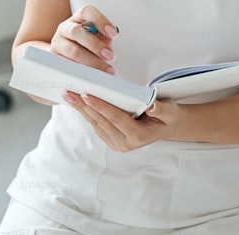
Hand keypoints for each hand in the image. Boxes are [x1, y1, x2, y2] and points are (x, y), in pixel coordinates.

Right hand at [50, 4, 118, 73]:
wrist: (66, 56)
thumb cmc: (87, 45)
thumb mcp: (98, 38)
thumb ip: (104, 38)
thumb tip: (107, 46)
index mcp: (78, 18)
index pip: (87, 11)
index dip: (101, 21)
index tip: (113, 34)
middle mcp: (65, 27)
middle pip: (77, 31)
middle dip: (95, 45)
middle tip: (110, 55)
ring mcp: (57, 43)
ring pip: (73, 51)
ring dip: (92, 61)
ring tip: (105, 69)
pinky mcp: (55, 59)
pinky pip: (69, 65)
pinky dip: (83, 71)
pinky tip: (93, 75)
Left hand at [63, 92, 180, 151]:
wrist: (166, 127)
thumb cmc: (166, 117)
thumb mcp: (169, 111)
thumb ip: (161, 109)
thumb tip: (152, 106)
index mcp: (138, 136)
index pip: (115, 118)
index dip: (101, 106)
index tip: (87, 95)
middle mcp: (125, 144)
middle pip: (101, 121)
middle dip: (84, 106)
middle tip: (70, 93)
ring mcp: (117, 144)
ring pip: (96, 124)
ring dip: (82, 110)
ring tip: (69, 96)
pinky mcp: (111, 141)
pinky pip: (97, 126)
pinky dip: (87, 113)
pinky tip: (78, 103)